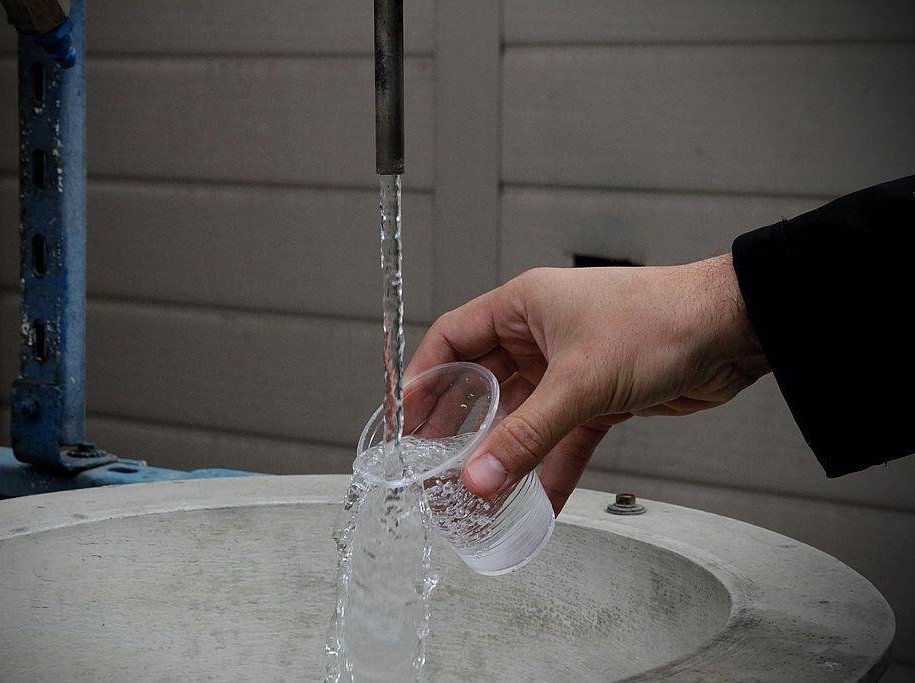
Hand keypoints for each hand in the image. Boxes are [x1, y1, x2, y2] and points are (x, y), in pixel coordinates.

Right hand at [404, 255, 768, 514]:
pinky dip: (550, 467)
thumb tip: (477, 479)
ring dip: (505, 455)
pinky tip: (536, 503)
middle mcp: (541, 334)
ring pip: (522, 416)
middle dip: (460, 427)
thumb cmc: (660, 322)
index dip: (424, 379)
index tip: (405, 422)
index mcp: (523, 307)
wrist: (735, 329)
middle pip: (483, 384)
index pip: (452, 340)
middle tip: (434, 468)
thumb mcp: (580, 383)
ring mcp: (570, 367)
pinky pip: (562, 437)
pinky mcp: (600, 397)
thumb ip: (526, 436)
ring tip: (478, 495)